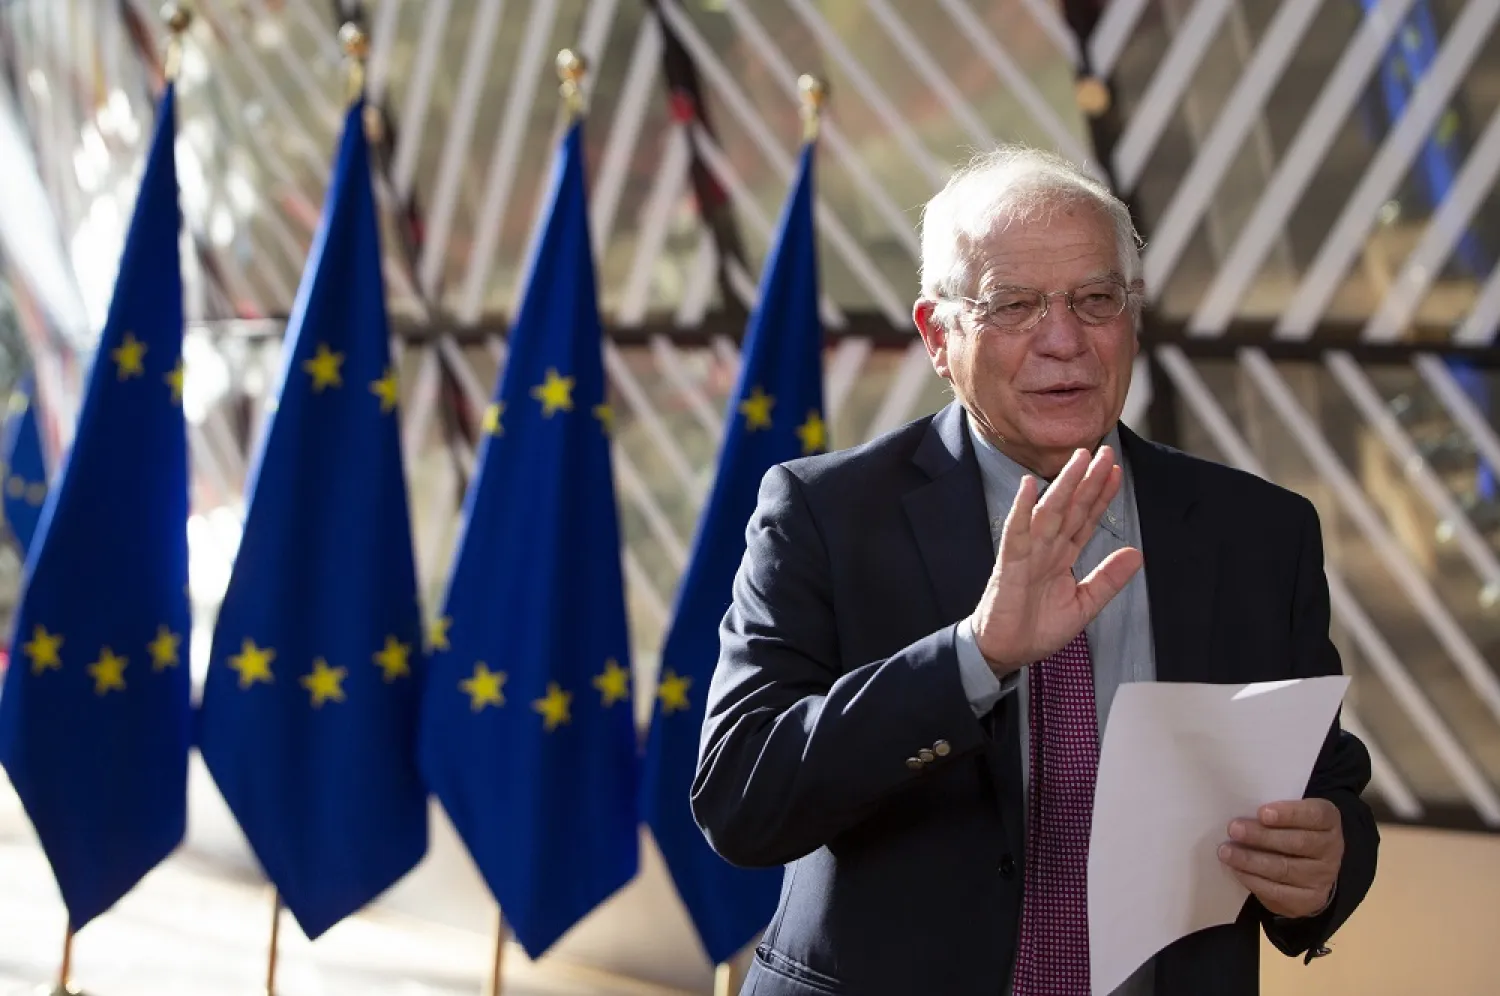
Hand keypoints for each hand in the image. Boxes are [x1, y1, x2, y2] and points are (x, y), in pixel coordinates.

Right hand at [970, 446, 1142, 673]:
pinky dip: (1020, 510)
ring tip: (1077, 460)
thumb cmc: (1036, 629)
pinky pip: (1016, 533)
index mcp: (1063, 556)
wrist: (1005, 651)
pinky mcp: (1010, 564)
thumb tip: (1137, 554)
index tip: (1116, 471)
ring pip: (1048, 512)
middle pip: (1071, 507)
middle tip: (1104, 452)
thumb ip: (1108, 579)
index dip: (1101, 495)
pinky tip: (1027, 488)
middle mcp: (1047, 548)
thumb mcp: (1084, 605)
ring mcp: (1028, 553)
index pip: (1086, 518)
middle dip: (1088, 480)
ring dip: (1062, 486)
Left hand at [1218, 799, 1342, 918]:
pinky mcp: (1309, 899)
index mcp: (1328, 821)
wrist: (1308, 869)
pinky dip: (1253, 880)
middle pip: (1298, 843)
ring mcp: (1322, 877)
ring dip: (1251, 860)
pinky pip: (1278, 892)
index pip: (1316, 815)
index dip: (1290, 814)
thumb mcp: (1288, 816)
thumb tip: (1240, 813)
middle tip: (1234, 829)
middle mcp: (1331, 849)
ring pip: (1285, 869)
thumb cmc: (1290, 831)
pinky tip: (1237, 870)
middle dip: (1262, 836)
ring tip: (1226, 852)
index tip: (1262, 812)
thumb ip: (1272, 812)